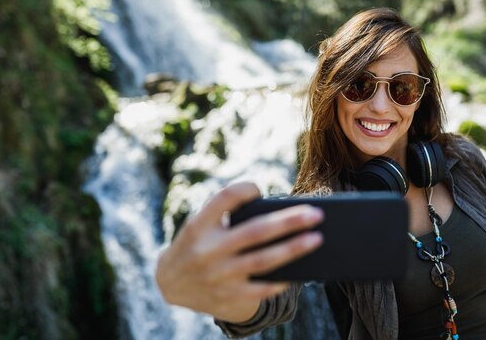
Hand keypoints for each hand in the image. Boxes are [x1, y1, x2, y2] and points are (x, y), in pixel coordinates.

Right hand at [155, 182, 323, 322]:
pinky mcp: (227, 296)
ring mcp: (219, 275)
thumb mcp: (199, 225)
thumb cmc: (196, 244)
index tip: (259, 189)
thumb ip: (226, 215)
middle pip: (256, 231)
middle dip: (290, 221)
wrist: (169, 283)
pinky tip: (300, 270)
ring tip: (316, 238)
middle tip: (316, 214)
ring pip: (264, 260)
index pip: (225, 198)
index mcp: (199, 226)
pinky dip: (282, 279)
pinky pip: (262, 288)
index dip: (245, 189)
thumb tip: (278, 214)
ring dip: (294, 248)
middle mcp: (208, 250)